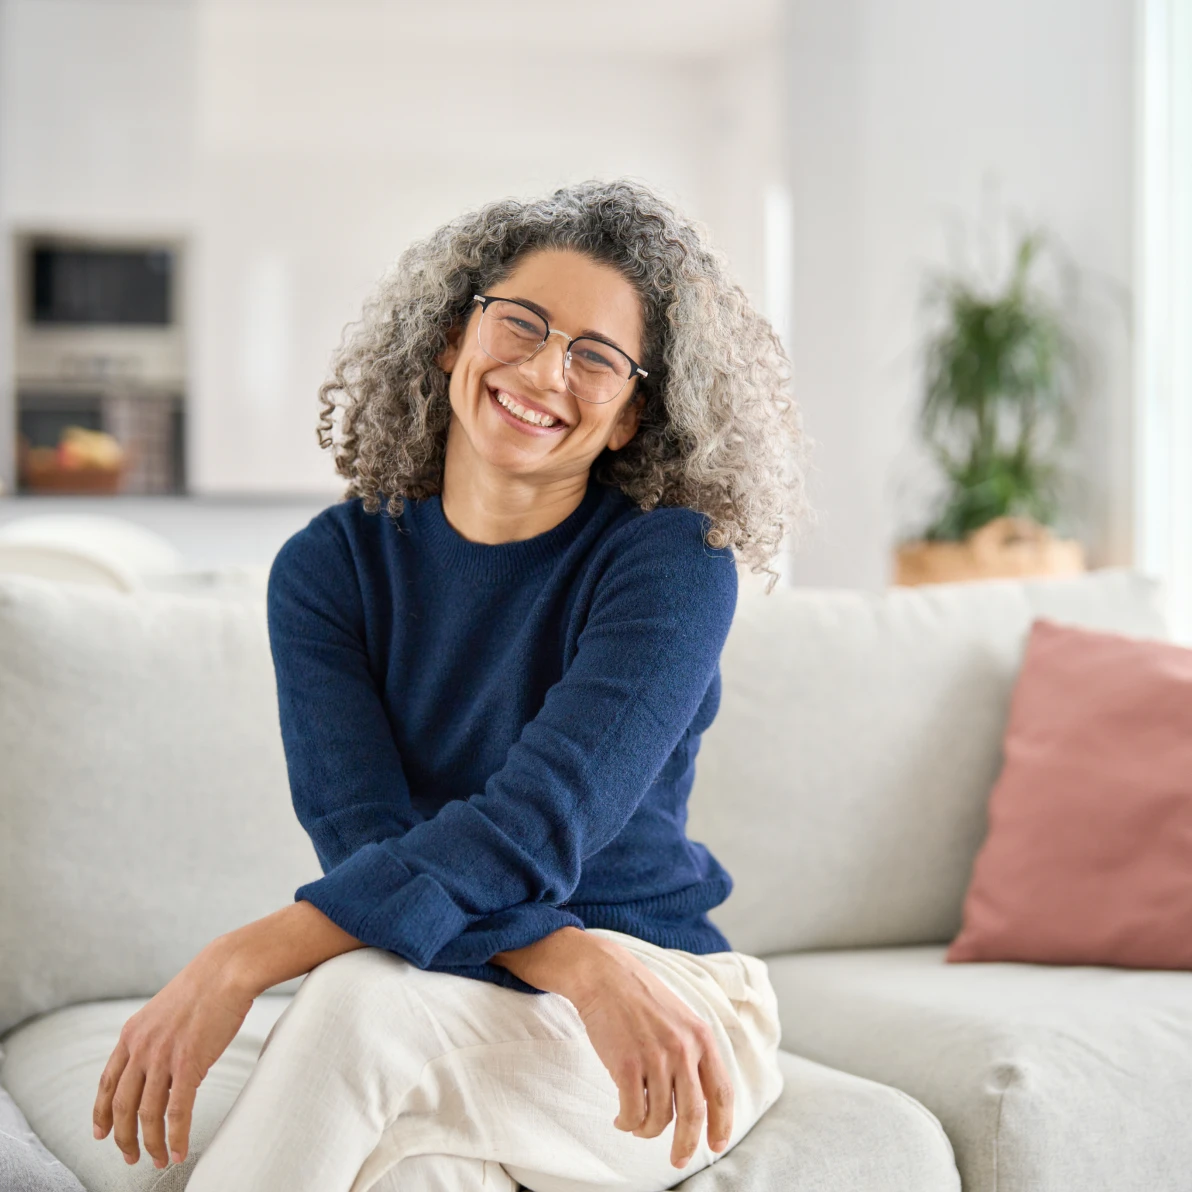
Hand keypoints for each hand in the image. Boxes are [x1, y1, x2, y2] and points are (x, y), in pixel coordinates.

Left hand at [92, 941, 253, 1168]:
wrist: (229, 968)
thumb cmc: (207, 985)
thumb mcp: (167, 1010)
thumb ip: (158, 1039)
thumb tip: (169, 1072)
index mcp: (132, 1033)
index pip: (107, 1082)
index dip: (101, 1113)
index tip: (100, 1134)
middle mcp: (141, 1048)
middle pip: (122, 1106)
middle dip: (123, 1138)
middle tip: (130, 1158)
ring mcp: (163, 1057)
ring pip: (147, 1114)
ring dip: (151, 1143)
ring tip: (157, 1160)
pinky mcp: (189, 1063)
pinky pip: (178, 1111)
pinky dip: (176, 1136)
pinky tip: (179, 1151)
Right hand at [493, 928, 733, 1169]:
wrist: (604, 975)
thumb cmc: (639, 997)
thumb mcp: (679, 1017)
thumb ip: (692, 1050)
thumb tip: (697, 1097)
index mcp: (701, 1037)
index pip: (721, 1092)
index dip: (721, 1124)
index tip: (716, 1145)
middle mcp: (683, 1049)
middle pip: (693, 1114)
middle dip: (687, 1144)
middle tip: (678, 1160)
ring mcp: (656, 1058)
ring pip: (659, 1118)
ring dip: (646, 1130)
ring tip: (636, 1124)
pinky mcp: (627, 1065)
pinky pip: (633, 1113)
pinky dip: (627, 1123)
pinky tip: (620, 1118)